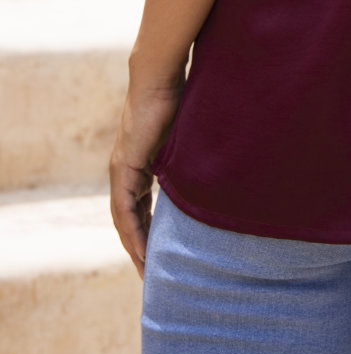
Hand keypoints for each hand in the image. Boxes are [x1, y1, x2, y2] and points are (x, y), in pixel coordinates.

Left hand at [109, 78, 182, 278]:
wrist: (160, 79)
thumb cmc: (181, 98)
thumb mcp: (189, 137)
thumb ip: (195, 155)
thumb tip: (225, 164)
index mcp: (141, 164)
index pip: (141, 207)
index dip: (149, 231)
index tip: (161, 255)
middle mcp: (126, 170)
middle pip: (130, 219)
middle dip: (141, 247)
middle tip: (153, 274)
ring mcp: (122, 170)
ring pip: (125, 219)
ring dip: (135, 246)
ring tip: (148, 271)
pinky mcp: (124, 168)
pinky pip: (124, 210)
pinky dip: (133, 232)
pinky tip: (141, 250)